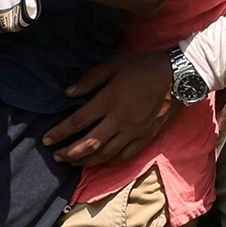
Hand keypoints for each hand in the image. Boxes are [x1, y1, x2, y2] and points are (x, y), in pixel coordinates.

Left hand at [39, 48, 179, 168]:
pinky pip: (126, 156)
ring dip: (86, 161)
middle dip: (69, 153)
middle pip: (89, 143)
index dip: (59, 133)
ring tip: (73, 162)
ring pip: (106, 154)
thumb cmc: (144, 67)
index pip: (78, 122)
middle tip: (56, 157)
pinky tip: (102, 161)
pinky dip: (111, 161)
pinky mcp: (146, 137)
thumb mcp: (115, 64)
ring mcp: (133, 131)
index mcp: (108, 100)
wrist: (179, 76)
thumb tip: (68, 93)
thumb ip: (90, 79)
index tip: (46, 140)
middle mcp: (119, 120)